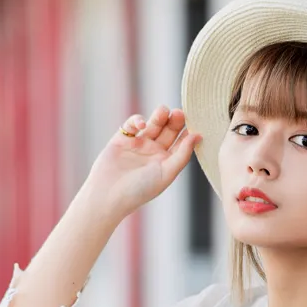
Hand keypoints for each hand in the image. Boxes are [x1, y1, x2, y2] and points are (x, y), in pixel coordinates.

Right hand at [81, 105, 201, 219]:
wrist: (108, 195)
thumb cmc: (139, 190)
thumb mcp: (167, 173)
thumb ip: (182, 155)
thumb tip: (198, 136)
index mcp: (166, 162)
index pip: (181, 142)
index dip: (188, 131)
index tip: (196, 122)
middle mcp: (153, 152)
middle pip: (168, 130)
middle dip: (175, 120)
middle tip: (179, 113)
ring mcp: (138, 144)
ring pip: (153, 124)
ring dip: (159, 116)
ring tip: (163, 111)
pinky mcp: (122, 139)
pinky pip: (132, 124)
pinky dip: (137, 120)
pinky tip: (142, 125)